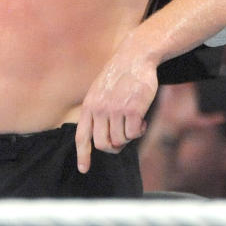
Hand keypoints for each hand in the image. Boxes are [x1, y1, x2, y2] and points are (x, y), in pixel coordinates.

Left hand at [75, 47, 157, 172]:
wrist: (136, 57)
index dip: (83, 155)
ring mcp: (116, 110)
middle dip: (114, 146)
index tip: (84, 169)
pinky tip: (143, 120)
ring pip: (120, 141)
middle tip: (124, 139)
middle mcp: (100, 110)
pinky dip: (140, 131)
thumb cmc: (120, 75)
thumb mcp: (99, 90)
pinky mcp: (133, 110)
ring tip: (134, 122)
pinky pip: (134, 134)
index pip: (82, 137)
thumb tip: (103, 139)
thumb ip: (97, 111)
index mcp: (89, 106)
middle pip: (103, 144)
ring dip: (129, 136)